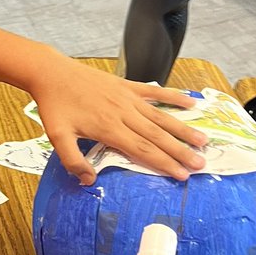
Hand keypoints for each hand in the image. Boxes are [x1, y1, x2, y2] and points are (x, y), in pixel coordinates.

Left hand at [28, 55, 206, 183]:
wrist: (52, 73)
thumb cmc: (55, 107)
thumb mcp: (57, 137)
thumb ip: (73, 161)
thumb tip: (89, 181)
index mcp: (109, 128)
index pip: (142, 150)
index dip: (164, 163)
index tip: (182, 175)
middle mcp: (123, 113)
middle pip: (157, 136)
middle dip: (180, 152)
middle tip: (201, 164)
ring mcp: (127, 98)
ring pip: (160, 116)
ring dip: (183, 129)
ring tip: (203, 141)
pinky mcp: (127, 85)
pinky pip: (155, 92)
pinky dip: (174, 97)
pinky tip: (191, 104)